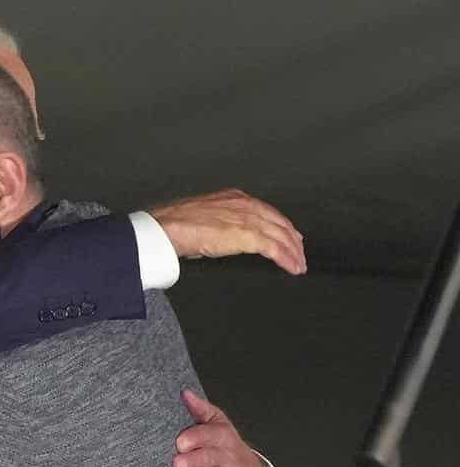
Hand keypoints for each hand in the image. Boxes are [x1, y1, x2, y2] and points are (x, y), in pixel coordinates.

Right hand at [149, 188, 306, 274]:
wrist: (166, 227)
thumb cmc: (174, 224)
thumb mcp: (202, 217)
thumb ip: (218, 224)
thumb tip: (220, 237)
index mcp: (234, 198)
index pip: (267, 211)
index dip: (282, 226)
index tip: (289, 236)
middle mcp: (245, 204)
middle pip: (280, 223)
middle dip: (293, 240)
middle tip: (299, 254)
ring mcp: (247, 219)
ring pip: (281, 235)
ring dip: (293, 252)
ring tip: (298, 265)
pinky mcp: (248, 235)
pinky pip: (275, 248)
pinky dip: (287, 259)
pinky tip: (292, 268)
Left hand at [172, 389, 266, 466]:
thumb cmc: (225, 444)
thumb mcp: (218, 423)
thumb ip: (200, 410)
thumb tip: (184, 392)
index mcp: (222, 436)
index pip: (209, 435)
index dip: (196, 438)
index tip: (180, 442)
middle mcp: (227, 456)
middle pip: (209, 458)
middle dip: (194, 461)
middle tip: (176, 464)